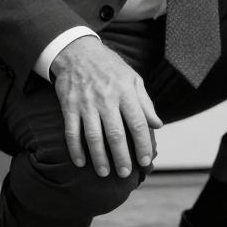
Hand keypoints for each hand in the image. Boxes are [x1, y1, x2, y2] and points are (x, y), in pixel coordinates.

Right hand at [50, 36, 162, 177]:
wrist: (78, 53)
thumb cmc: (110, 68)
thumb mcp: (133, 79)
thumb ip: (145, 103)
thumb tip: (157, 124)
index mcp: (126, 92)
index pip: (138, 123)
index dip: (143, 144)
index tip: (145, 161)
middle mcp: (106, 99)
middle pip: (116, 134)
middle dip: (122, 157)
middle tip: (125, 174)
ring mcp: (86, 104)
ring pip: (93, 137)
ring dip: (99, 158)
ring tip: (105, 173)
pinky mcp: (69, 107)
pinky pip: (71, 132)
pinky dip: (75, 149)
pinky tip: (81, 162)